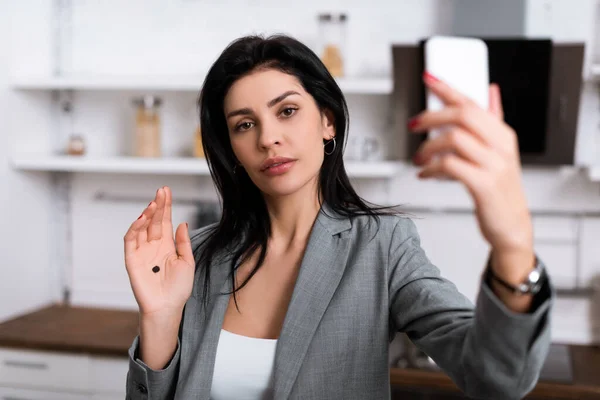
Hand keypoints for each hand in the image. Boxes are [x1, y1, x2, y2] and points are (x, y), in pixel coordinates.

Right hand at [124, 186, 194, 317]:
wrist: (167, 308)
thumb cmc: (179, 289)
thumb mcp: (187, 262)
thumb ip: (183, 243)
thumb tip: (182, 223)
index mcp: (167, 245)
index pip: (165, 221)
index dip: (166, 206)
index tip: (167, 191)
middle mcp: (153, 246)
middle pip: (154, 221)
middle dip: (158, 205)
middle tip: (161, 191)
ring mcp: (142, 251)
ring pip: (141, 227)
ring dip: (147, 214)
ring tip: (154, 203)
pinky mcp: (132, 259)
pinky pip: (131, 240)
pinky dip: (135, 228)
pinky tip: (143, 218)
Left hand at [408, 72, 533, 280]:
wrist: (510, 225)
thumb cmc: (499, 189)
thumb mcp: (499, 152)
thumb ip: (493, 121)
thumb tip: (490, 91)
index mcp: (502, 134)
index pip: (473, 102)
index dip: (448, 88)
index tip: (428, 78)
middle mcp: (501, 145)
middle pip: (462, 115)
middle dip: (432, 116)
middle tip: (414, 124)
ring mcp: (494, 165)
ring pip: (453, 139)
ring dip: (428, 146)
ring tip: (418, 157)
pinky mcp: (484, 185)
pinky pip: (450, 166)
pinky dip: (431, 168)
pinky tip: (424, 173)